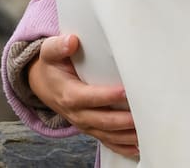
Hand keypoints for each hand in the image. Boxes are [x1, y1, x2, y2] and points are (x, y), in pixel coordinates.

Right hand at [27, 33, 137, 156]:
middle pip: (102, 120)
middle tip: (142, 115)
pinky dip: (122, 147)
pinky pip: (107, 141)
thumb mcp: (48, 53)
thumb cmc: (51, 67)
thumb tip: (72, 41)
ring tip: (146, 132)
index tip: (124, 91)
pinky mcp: (90, 129)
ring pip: (107, 134)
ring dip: (127, 136)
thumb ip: (58, 46)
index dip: (106, 96)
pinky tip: (137, 147)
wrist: (43, 85)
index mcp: (68, 94)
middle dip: (123, 120)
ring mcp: (84, 124)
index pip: (89, 97)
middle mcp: (76, 113)